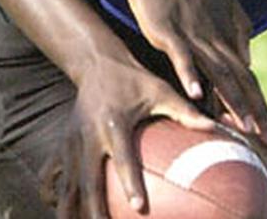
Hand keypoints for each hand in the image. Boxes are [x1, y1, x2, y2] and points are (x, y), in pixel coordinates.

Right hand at [40, 47, 214, 217]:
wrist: (97, 63)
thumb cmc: (136, 79)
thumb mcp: (160, 90)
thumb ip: (185, 111)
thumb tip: (215, 127)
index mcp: (114, 124)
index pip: (123, 159)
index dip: (130, 184)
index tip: (138, 208)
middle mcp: (88, 136)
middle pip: (88, 183)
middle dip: (95, 211)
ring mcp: (70, 143)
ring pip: (67, 186)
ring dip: (71, 211)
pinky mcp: (61, 145)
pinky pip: (51, 177)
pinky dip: (54, 196)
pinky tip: (65, 214)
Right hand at [121, 0, 266, 145]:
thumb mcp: (218, 3)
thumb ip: (234, 31)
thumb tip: (247, 59)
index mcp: (226, 33)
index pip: (247, 76)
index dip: (259, 105)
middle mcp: (215, 36)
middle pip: (240, 80)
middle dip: (256, 112)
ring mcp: (193, 33)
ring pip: (217, 73)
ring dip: (232, 101)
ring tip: (243, 129)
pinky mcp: (168, 29)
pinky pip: (182, 56)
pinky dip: (190, 75)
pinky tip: (195, 95)